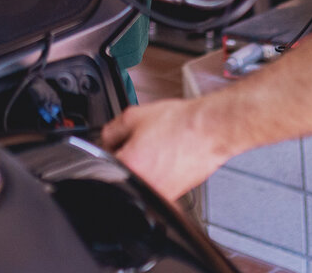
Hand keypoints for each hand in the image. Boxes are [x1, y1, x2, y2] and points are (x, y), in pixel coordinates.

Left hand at [100, 98, 231, 201]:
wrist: (210, 130)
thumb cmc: (179, 124)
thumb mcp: (134, 115)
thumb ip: (110, 130)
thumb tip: (104, 140)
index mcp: (128, 165)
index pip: (101, 161)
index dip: (109, 148)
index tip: (115, 142)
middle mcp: (142, 185)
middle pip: (120, 173)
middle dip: (126, 157)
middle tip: (141, 141)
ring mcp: (159, 193)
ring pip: (139, 181)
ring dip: (143, 167)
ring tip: (157, 149)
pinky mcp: (173, 196)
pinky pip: (155, 185)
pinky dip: (158, 173)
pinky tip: (167, 157)